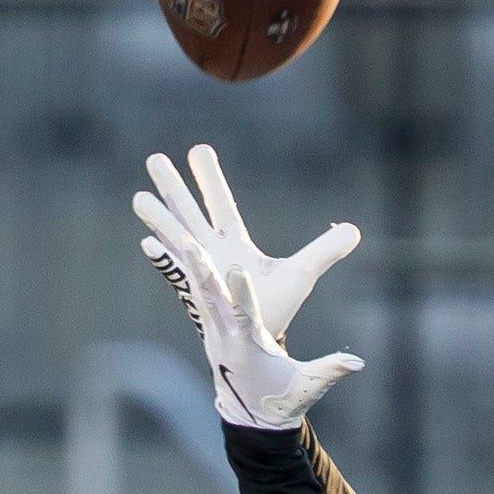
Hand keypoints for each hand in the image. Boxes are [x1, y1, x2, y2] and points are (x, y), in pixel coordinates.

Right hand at [132, 145, 358, 347]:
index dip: (210, 178)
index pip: (222, 204)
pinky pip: (176, 273)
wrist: (261, 344)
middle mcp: (211, 252)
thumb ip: (324, 251)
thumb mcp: (301, 275)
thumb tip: (354, 230)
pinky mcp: (193, 294)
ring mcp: (199, 272)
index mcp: (234, 242)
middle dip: (173, 187)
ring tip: (139, 198)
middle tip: (154, 158)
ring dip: (159, 219)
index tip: (198, 149)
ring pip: (176, 238)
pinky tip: (147, 243)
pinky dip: (163, 259)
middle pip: (190, 212)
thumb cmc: (276, 307)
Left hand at [132, 186, 364, 429]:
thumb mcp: (308, 386)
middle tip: (188, 242)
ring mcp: (210, 325)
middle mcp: (223, 332)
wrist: (250, 413)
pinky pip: (186, 285)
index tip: (239, 270)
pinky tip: (154, 234)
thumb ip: (329, 371)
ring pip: (193, 284)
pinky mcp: (206, 318)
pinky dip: (173, 261)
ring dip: (181, 256)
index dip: (242, 295)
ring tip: (168, 226)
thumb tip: (357, 363)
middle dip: (200, 270)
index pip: (245, 316)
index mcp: (250, 345)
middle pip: (210, 296)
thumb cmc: (283, 397)